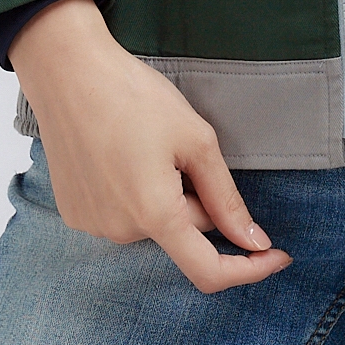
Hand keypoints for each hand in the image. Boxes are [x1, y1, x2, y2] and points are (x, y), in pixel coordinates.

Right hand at [8, 0, 293, 294]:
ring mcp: (93, 225)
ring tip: (147, 143)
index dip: (248, 270)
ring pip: (153, 222)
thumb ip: (226, 198)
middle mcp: (120, 232)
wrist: (68, 72)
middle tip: (184, 146)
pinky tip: (122, 152)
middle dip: (197, 198)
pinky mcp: (75, 213)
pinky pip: (122, 214)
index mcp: (155, 214)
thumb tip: (253, 242)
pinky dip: (135, 193)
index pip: (209, 272)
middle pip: (182, 230)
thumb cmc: (134, 96)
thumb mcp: (195, 138)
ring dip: (165, 196)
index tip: (277, 255)